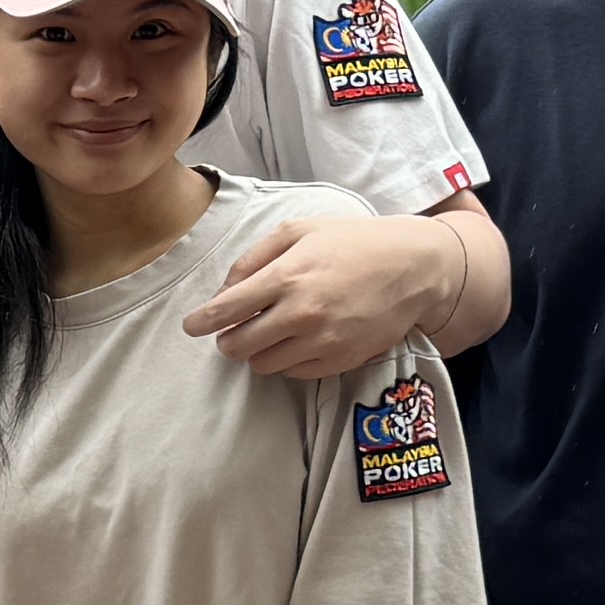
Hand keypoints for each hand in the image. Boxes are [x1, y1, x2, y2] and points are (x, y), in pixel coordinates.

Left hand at [189, 212, 444, 381]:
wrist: (413, 267)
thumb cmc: (352, 242)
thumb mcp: (299, 231)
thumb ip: (254, 258)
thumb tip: (224, 290)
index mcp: (287, 276)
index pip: (226, 310)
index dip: (202, 321)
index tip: (191, 326)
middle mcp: (301, 313)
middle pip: (238, 346)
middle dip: (228, 339)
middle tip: (233, 330)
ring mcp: (322, 342)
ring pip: (263, 364)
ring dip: (258, 351)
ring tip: (272, 331)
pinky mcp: (340, 361)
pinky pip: (293, 373)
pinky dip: (286, 360)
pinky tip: (298, 339)